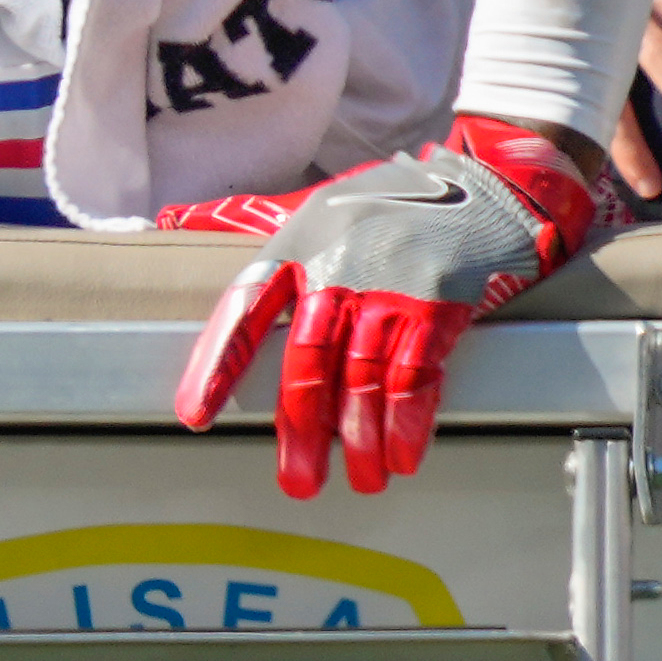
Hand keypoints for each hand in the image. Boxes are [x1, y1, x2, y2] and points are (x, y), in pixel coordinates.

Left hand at [161, 113, 601, 496]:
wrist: (490, 179)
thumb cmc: (395, 196)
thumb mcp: (317, 200)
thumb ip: (248, 218)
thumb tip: (172, 220)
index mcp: (297, 244)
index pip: (244, 309)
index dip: (217, 365)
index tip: (195, 415)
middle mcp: (336, 267)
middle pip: (305, 360)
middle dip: (300, 429)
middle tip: (299, 481)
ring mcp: (389, 287)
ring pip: (362, 378)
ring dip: (360, 439)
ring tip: (362, 481)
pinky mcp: (439, 305)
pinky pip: (416, 374)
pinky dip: (408, 421)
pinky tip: (403, 455)